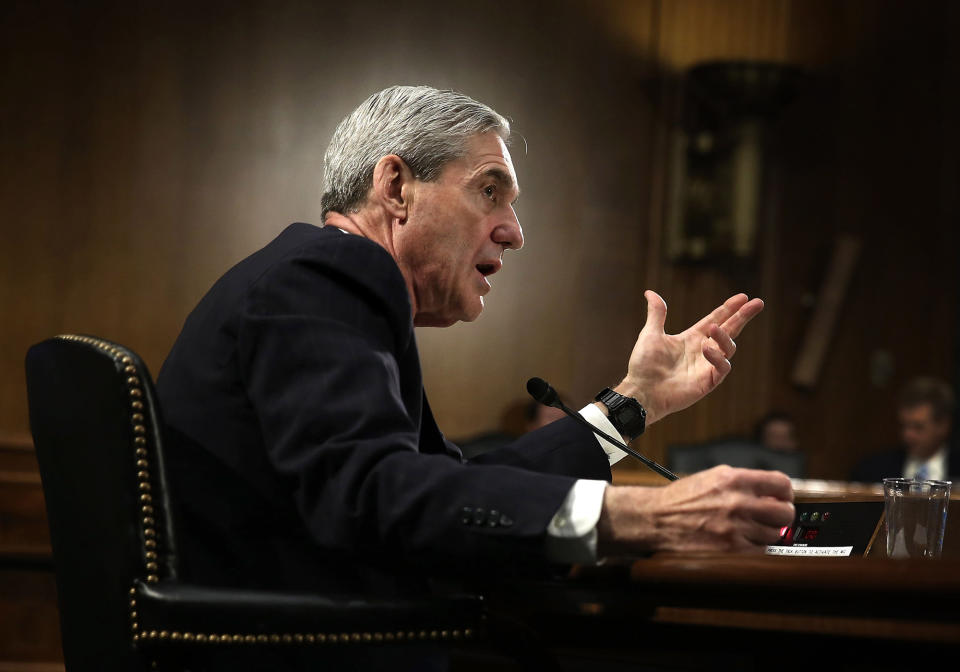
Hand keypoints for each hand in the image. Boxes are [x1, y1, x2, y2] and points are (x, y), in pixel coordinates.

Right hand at [597, 466, 794, 555]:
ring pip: (773, 536)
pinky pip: (759, 553)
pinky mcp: (730, 550)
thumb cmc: (681, 500)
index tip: (782, 499)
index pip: (781, 484)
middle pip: (784, 513)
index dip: (786, 494)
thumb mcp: (712, 479)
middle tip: (770, 520)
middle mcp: (738, 502)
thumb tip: (771, 493)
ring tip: (746, 532)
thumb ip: (743, 483)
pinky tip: (737, 544)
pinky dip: (752, 550)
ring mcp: (735, 528)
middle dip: (780, 517)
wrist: (655, 519)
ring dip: (763, 536)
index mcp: (734, 480)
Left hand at [615, 291, 763, 424]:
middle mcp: (703, 350)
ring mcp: (707, 366)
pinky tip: (707, 349)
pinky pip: (722, 368)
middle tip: (758, 303)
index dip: (729, 308)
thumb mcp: (651, 334)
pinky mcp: (708, 382)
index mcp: (692, 338)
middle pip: (729, 330)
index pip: (716, 319)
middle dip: (743, 316)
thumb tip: (650, 292)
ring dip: (724, 337)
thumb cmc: (644, 366)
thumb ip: (657, 313)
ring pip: (728, 348)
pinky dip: (718, 357)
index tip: (743, 296)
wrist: (641, 391)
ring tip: (715, 329)